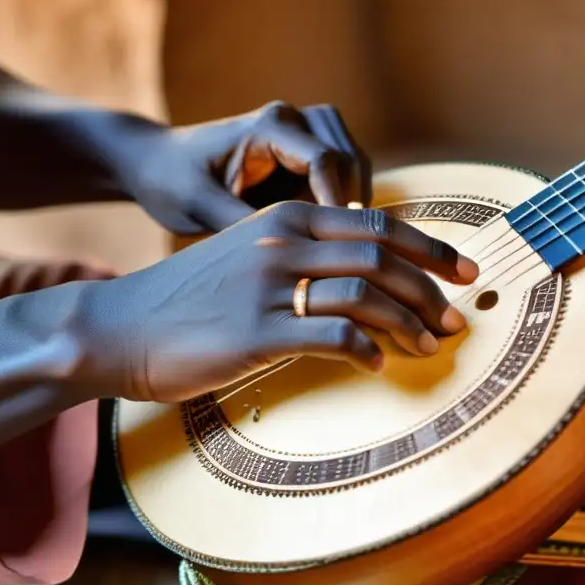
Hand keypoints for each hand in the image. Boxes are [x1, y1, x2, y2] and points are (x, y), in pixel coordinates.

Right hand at [80, 202, 479, 401]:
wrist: (119, 326)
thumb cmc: (193, 299)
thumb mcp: (251, 258)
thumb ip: (306, 256)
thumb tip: (369, 279)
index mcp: (286, 218)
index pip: (378, 224)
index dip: (431, 248)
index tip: (465, 270)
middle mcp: (283, 242)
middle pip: (382, 256)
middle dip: (431, 288)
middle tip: (455, 319)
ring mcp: (269, 286)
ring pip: (366, 295)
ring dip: (409, 323)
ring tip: (427, 346)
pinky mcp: (256, 333)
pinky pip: (333, 338)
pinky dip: (367, 352)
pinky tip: (376, 366)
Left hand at [120, 102, 371, 234]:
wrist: (155, 164)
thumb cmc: (170, 182)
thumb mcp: (200, 206)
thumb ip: (244, 223)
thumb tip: (287, 250)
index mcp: (267, 125)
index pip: (324, 159)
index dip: (336, 202)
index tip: (333, 244)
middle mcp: (292, 120)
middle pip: (349, 158)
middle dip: (351, 204)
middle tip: (340, 251)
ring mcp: (303, 133)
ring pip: (356, 163)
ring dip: (354, 202)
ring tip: (338, 244)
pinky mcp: (306, 154)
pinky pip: (346, 175)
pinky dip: (348, 202)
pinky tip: (333, 236)